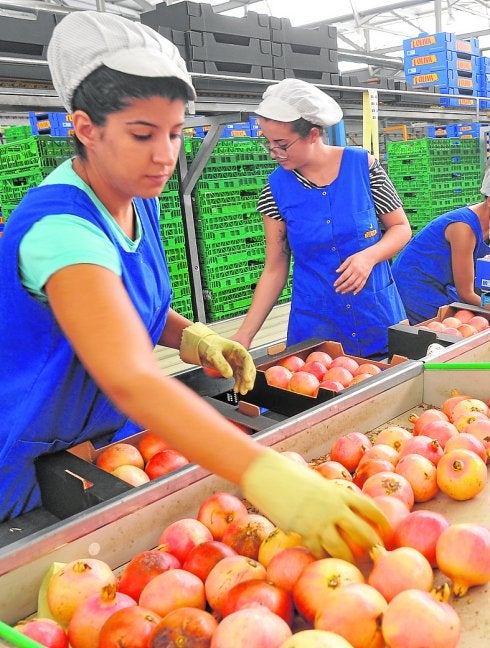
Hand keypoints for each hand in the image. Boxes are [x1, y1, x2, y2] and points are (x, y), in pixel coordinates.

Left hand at [180, 322, 255, 393]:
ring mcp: (236, 363)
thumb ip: (221, 363)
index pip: (247, 360)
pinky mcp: (233, 368)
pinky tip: (236, 389)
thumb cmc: (210, 345)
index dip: (248, 370)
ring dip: (244, 383)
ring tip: (241, 391)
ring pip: (244, 374)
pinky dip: (238, 383)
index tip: (247, 379)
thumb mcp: (213, 353)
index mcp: (237, 349)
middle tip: (246, 388)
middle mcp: (239, 356)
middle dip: (248, 379)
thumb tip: (229, 375)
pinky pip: (238, 377)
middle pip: (248, 368)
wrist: (204, 345)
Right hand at [241, 449, 388, 561]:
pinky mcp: (303, 532)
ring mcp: (319, 521)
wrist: (267, 474)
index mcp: (339, 492)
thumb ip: (331, 495)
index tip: (386, 531)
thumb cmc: (290, 475)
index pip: (370, 508)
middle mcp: (334, 507)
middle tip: (375, 555)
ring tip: (352, 564)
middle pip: (363, 533)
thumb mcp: (317, 482)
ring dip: (349, 559)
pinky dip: (323, 557)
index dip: (382, 521)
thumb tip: (342, 509)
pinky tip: (324, 559)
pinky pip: (319, 552)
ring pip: (343, 550)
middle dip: (372, 547)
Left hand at [334, 250, 374, 294]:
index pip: (344, 276)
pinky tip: (353, 293)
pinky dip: (358, 290)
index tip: (334, 284)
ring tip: (342, 292)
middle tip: (337, 290)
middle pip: (349, 282)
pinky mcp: (366, 278)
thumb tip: (336, 271)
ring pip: (355, 285)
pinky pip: (362, 285)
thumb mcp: (350, 258)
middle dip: (342, 287)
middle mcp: (358, 272)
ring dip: (348, 290)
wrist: (370, 257)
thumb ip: (343, 265)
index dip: (339, 281)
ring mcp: (362, 276)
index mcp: (353, 267)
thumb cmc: (359, 257)